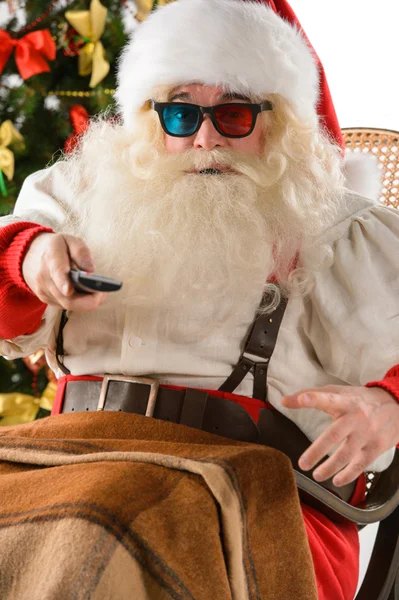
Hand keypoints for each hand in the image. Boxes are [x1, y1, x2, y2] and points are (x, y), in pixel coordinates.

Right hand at [22, 232, 105, 311]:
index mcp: (51, 256)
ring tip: (100, 293)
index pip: (56, 270)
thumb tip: (90, 270)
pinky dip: (79, 302)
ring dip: (86, 302)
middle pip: (66, 297)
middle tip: (103, 293)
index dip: (63, 282)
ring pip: (68, 304)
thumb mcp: (70, 240)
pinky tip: (88, 295)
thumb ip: (81, 252)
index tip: (69, 289)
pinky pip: (65, 305)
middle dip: (88, 299)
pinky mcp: (46, 299)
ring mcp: (43, 290)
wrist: (31, 255)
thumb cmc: (57, 247)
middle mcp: (44, 276)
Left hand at [281, 385, 398, 485]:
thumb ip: (311, 395)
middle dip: (317, 451)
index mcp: (344, 401)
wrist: (397, 405)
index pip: (327, 398)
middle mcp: (356, 418)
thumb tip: (284, 401)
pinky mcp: (376, 447)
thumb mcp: (338, 392)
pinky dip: (348, 475)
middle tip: (303, 464)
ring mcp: (367, 434)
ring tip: (316, 475)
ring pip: (346, 454)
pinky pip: (360, 464)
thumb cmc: (360, 399)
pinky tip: (336, 480)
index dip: (314, 398)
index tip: (301, 399)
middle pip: (334, 435)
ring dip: (330, 468)